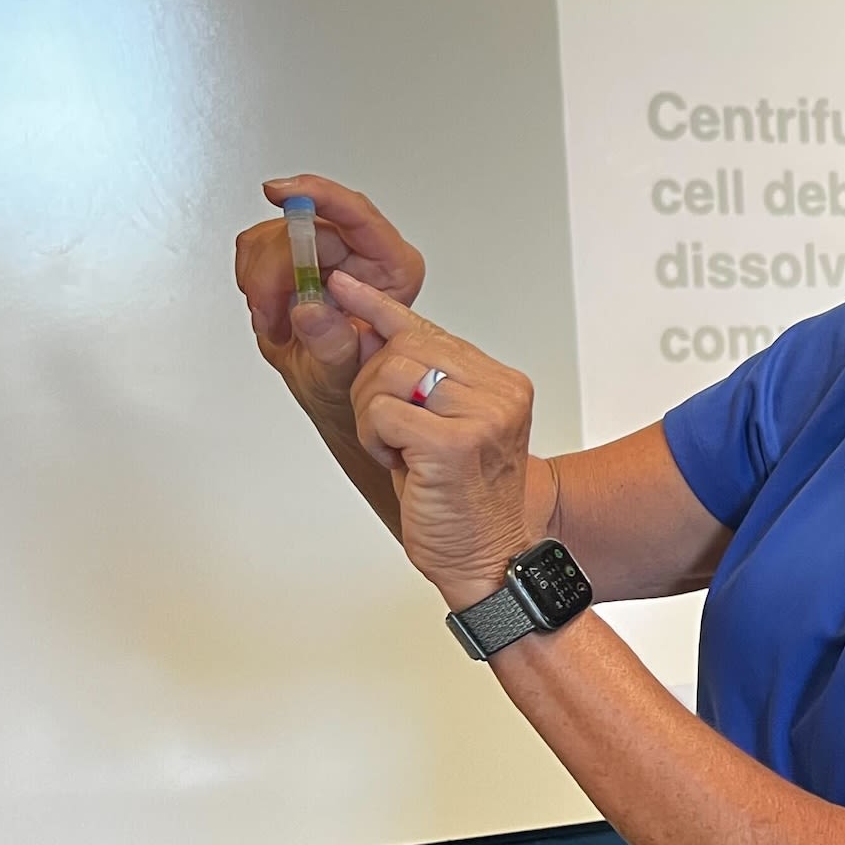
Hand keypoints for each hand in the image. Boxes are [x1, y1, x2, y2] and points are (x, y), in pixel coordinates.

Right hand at [234, 175, 427, 431]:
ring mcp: (328, 251)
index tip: (282, 194)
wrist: (335, 392)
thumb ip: (331, 344)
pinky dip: (253, 279)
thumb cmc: (352, 383)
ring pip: (274, 235)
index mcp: (391, 269)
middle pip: (305, 229)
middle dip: (274, 271)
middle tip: (268, 313)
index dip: (318, 195)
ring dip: (260, 281)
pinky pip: (258, 247)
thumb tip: (310, 309)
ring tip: (273, 322)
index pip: (357, 214)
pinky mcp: (296, 254)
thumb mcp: (343, 375)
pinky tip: (270, 311)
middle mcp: (362, 253)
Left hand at [329, 272, 536, 607]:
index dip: (377, 308)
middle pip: (400, 348)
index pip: (429, 329)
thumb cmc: (461, 500)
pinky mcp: (454, 442)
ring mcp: (482, 415)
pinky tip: (402, 464)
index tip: (342, 287)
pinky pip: (382, 413)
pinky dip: (377, 440)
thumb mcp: (439, 426)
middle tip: (393, 435)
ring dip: (374, 418)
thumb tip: (358, 327)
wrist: (486, 557)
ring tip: (402, 451)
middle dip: (373, 390)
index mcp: (501, 382)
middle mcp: (499, 392)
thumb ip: (412, 377)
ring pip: (387, 375)